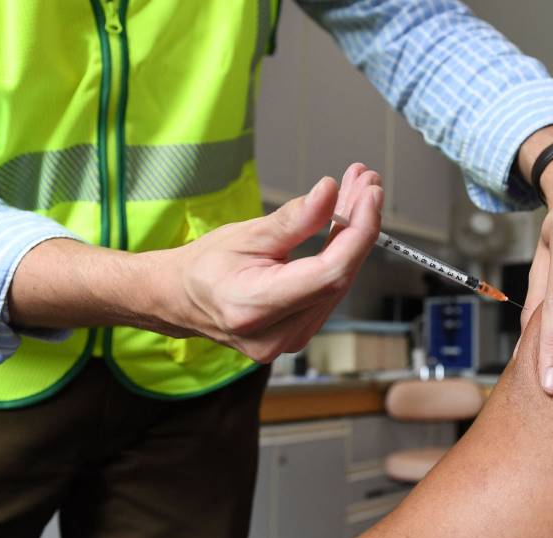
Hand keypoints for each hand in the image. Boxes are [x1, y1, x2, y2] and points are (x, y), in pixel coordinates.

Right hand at [157, 163, 381, 362]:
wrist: (182, 299)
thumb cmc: (206, 266)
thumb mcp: (245, 233)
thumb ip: (293, 219)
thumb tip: (330, 193)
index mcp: (255, 307)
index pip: (329, 274)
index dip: (357, 234)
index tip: (370, 196)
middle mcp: (278, 334)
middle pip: (340, 277)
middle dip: (359, 226)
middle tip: (366, 183)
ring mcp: (291, 340)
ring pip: (340, 282)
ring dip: (354, 236)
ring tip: (358, 192)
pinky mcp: (300, 333)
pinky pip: (331, 290)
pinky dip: (342, 254)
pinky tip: (346, 222)